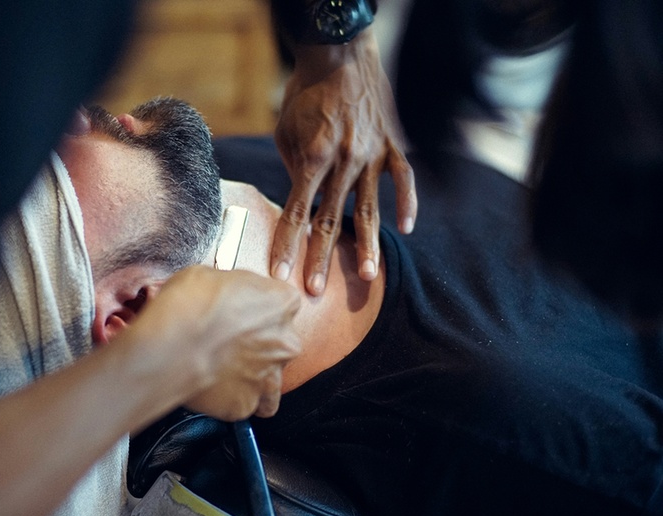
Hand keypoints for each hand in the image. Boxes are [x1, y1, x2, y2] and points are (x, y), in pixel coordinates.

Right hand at [134, 266, 300, 420]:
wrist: (166, 347)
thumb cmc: (186, 308)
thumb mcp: (210, 275)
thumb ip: (233, 288)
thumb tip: (225, 294)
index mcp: (281, 303)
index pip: (283, 303)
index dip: (258, 306)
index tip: (242, 309)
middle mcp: (284, 342)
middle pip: (280, 342)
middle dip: (257, 342)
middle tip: (227, 340)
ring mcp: (268, 377)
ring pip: (270, 381)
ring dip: (253, 375)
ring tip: (226, 369)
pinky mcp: (244, 404)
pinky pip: (243, 402)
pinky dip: (230, 397)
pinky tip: (212, 386)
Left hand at [271, 28, 417, 295]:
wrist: (340, 52)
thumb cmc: (305, 94)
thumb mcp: (286, 131)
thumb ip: (295, 170)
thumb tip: (302, 203)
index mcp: (314, 158)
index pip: (296, 212)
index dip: (286, 246)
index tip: (279, 275)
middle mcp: (345, 161)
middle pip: (332, 220)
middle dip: (322, 259)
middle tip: (315, 292)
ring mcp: (373, 154)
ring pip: (371, 209)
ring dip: (369, 246)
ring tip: (369, 278)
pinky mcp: (393, 144)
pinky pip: (404, 179)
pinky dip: (407, 204)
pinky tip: (406, 229)